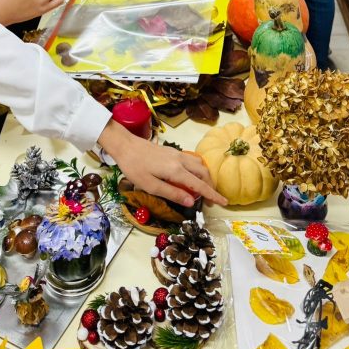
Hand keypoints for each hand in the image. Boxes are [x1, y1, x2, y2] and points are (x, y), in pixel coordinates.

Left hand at [98, 120, 226, 207]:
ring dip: (206, 177)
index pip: (199, 185)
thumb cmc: (135, 168)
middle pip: (204, 172)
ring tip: (204, 190)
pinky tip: (192, 176)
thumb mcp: (151, 186)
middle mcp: (180, 160)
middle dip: (211, 186)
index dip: (212, 195)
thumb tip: (191, 201)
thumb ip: (172, 193)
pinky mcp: (173, 151)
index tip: (223, 202)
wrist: (126, 145)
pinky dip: (198, 169)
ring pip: (200, 164)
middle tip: (211, 200)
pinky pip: (193, 160)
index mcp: (176, 171)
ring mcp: (177, 154)